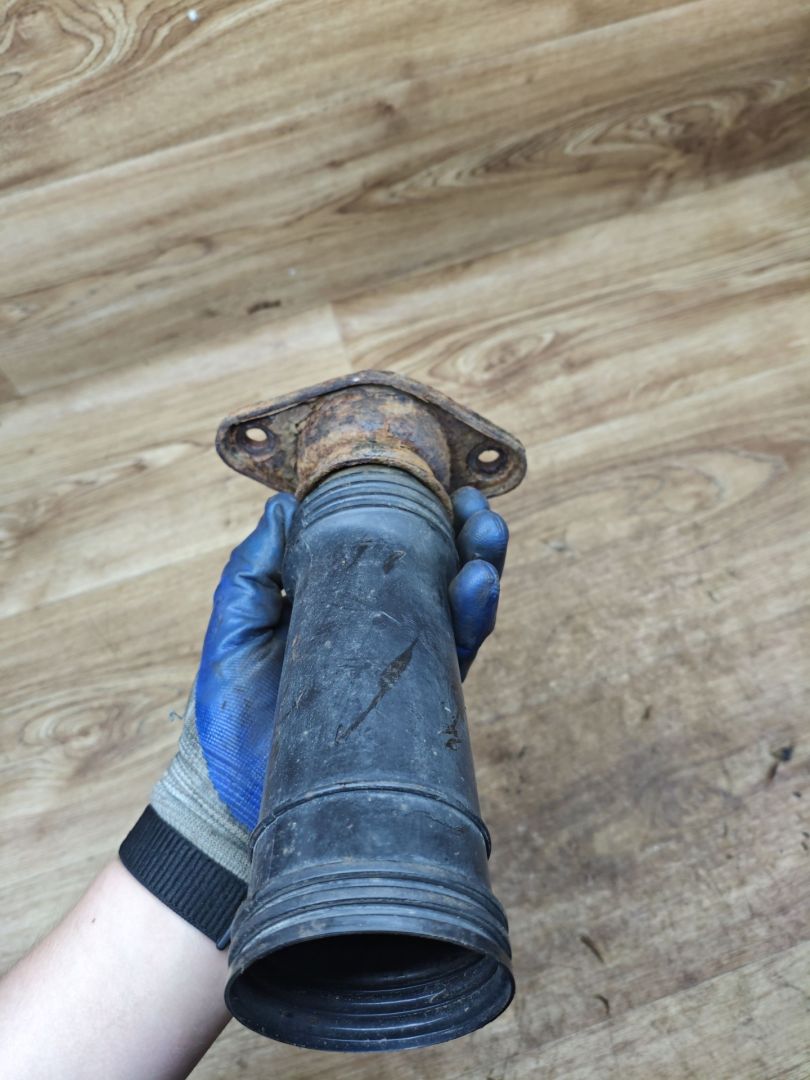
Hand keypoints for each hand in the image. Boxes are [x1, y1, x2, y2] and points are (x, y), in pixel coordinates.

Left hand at [120, 487, 508, 944]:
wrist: (228, 786)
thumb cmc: (228, 701)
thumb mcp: (235, 617)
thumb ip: (257, 562)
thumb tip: (285, 503)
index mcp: (340, 599)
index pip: (388, 548)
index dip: (413, 514)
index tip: (427, 481)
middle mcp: (380, 627)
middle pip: (436, 571)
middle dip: (463, 535)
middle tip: (473, 507)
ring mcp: (400, 663)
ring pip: (456, 607)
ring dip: (479, 566)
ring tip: (486, 534)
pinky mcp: (413, 701)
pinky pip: (455, 653)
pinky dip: (471, 616)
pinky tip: (478, 583)